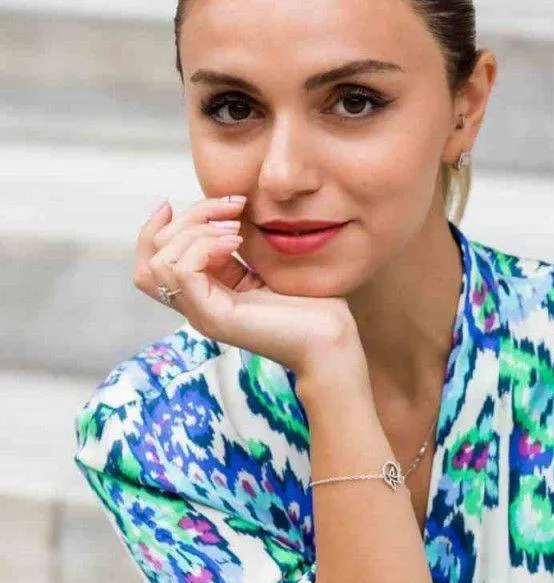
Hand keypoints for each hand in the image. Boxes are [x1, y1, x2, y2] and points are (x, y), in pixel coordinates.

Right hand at [135, 196, 361, 376]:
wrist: (332, 340)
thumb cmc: (311, 304)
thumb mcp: (264, 265)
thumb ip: (236, 246)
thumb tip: (220, 213)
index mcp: (205, 292)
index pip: (152, 259)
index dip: (155, 227)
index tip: (173, 202)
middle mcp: (196, 305)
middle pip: (152, 254)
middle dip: (187, 217)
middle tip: (231, 208)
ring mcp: (202, 313)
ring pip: (160, 261)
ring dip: (195, 231)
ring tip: (236, 229)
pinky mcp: (215, 318)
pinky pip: (182, 271)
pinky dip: (204, 246)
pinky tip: (237, 242)